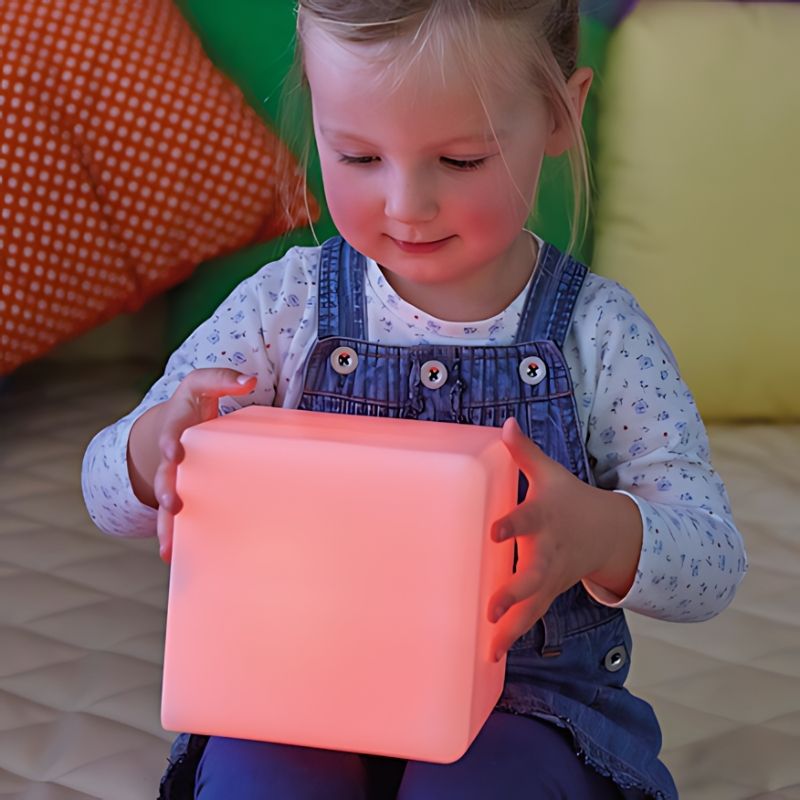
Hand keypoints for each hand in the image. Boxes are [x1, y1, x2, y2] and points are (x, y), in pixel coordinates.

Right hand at [154, 368, 255, 563]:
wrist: (175, 424)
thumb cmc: (193, 404)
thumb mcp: (204, 384)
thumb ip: (223, 380)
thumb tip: (249, 380)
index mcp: (177, 430)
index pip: (172, 434)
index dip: (171, 442)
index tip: (174, 451)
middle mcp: (171, 459)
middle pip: (166, 476)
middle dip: (166, 490)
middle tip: (172, 504)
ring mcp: (174, 481)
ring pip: (166, 506)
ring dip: (166, 525)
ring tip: (167, 547)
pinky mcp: (182, 496)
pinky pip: (176, 519)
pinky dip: (175, 537)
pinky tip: (174, 558)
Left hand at [488, 417, 640, 661]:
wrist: (611, 533)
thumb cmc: (570, 499)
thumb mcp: (550, 473)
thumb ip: (525, 453)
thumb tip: (505, 423)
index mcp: (545, 518)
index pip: (526, 519)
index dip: (511, 526)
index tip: (493, 533)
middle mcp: (549, 551)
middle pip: (532, 574)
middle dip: (514, 592)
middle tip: (491, 608)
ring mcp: (551, 577)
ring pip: (533, 605)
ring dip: (512, 626)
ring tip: (490, 647)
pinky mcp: (549, 593)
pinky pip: (532, 617)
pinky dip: (512, 635)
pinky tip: (490, 653)